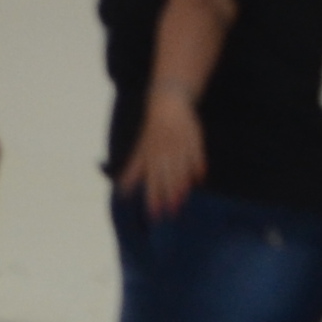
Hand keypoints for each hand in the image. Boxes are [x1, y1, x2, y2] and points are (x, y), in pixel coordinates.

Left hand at [116, 95, 206, 219]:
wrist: (167, 104)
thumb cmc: (152, 131)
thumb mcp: (140, 150)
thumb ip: (134, 170)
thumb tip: (121, 190)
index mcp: (150, 156)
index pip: (151, 182)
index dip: (152, 198)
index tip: (154, 216)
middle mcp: (164, 153)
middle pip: (166, 178)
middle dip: (168, 196)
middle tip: (171, 213)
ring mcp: (178, 145)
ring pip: (180, 168)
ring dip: (181, 185)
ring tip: (183, 200)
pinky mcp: (192, 139)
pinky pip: (195, 155)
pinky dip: (197, 166)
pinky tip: (199, 179)